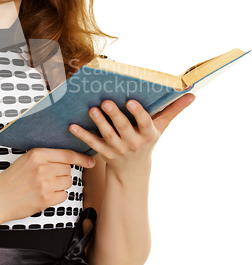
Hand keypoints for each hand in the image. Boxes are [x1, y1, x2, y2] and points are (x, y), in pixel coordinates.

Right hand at [0, 148, 94, 225]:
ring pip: (67, 182)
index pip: (67, 154)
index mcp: (37, 154)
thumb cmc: (11, 180)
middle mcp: (42, 167)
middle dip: (62, 174)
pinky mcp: (45, 199)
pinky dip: (56, 197)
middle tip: (47, 178)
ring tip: (44, 187)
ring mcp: (44, 183)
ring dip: (60, 185)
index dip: (81, 158)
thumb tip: (69, 157)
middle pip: (68, 169)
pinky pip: (63, 196)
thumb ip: (46, 157)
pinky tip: (43, 195)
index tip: (90, 161)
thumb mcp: (26, 160)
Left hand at [69, 94, 194, 176]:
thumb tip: (192, 94)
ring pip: (107, 135)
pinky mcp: (104, 153)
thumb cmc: (148, 141)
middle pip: (123, 128)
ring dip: (99, 123)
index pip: (144, 123)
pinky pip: (92, 143)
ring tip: (92, 110)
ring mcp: (118, 149)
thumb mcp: (162, 127)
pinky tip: (72, 126)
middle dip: (115, 116)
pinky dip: (82, 135)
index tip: (131, 101)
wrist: (134, 170)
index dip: (138, 113)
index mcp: (148, 134)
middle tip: (106, 103)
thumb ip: (174, 109)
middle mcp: (133, 142)